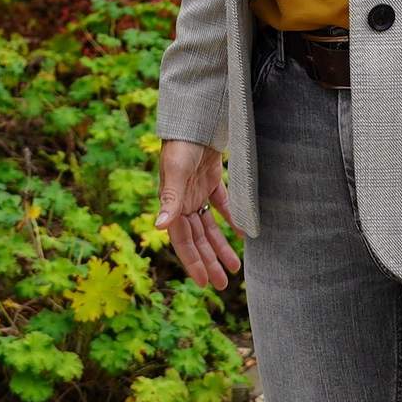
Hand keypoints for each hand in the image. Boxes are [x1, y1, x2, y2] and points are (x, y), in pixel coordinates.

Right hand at [153, 139, 240, 289]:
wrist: (195, 118)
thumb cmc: (181, 144)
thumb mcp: (176, 172)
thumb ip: (169, 199)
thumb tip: (159, 227)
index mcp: (172, 203)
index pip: (182, 241)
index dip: (193, 262)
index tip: (205, 283)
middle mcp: (183, 202)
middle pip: (197, 239)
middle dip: (209, 261)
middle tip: (223, 284)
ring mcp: (196, 192)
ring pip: (209, 227)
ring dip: (220, 246)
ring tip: (234, 267)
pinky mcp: (210, 180)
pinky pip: (222, 206)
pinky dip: (231, 220)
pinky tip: (242, 234)